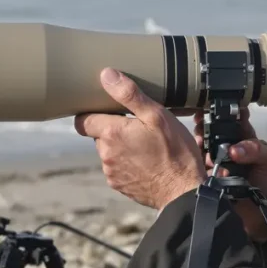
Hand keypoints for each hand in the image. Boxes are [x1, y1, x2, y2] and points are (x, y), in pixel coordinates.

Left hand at [74, 68, 206, 210]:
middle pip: (98, 135)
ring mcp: (111, 172)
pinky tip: (146, 161)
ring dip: (120, 146)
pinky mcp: (119, 185)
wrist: (184, 191)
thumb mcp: (157, 116)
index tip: (106, 110)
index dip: (91, 113)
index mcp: (111, 133)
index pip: (82, 121)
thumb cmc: (175, 152)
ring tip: (145, 145)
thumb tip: (106, 75)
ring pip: (108, 152)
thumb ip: (129, 94)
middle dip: (112, 129)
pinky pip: (117, 168)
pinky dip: (127, 163)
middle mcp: (106, 154)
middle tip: (136, 126)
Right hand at [193, 106, 266, 242]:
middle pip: (211, 130)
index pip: (231, 118)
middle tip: (200, 126)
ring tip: (200, 145)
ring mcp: (215, 162)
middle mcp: (226, 147)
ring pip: (201, 148)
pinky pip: (196, 168)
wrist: (263, 214)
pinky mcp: (207, 177)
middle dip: (204, 126)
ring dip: (198, 144)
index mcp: (242, 137)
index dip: (222, 109)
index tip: (214, 107)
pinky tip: (195, 162)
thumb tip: (234, 150)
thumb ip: (255, 150)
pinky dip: (194, 164)